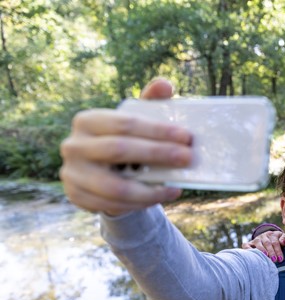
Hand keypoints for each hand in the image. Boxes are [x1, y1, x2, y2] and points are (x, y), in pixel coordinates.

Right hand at [59, 78, 192, 214]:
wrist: (101, 173)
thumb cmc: (124, 141)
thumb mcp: (135, 121)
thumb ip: (150, 103)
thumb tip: (165, 85)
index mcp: (87, 121)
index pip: (124, 123)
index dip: (157, 130)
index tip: (186, 136)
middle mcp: (74, 146)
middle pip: (120, 150)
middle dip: (158, 154)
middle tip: (187, 158)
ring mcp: (72, 174)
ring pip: (116, 187)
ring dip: (151, 189)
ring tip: (177, 185)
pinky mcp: (77, 197)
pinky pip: (113, 205)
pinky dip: (141, 203)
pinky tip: (162, 195)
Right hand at [243, 231, 284, 261]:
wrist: (266, 237)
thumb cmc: (276, 240)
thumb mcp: (281, 237)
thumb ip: (284, 239)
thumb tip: (282, 242)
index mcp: (272, 234)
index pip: (275, 242)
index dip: (278, 251)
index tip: (280, 259)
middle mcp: (263, 236)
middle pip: (267, 243)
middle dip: (271, 252)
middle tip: (274, 260)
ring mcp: (256, 239)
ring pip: (258, 243)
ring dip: (261, 250)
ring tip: (265, 256)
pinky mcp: (249, 243)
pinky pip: (246, 245)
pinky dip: (247, 249)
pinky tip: (252, 254)